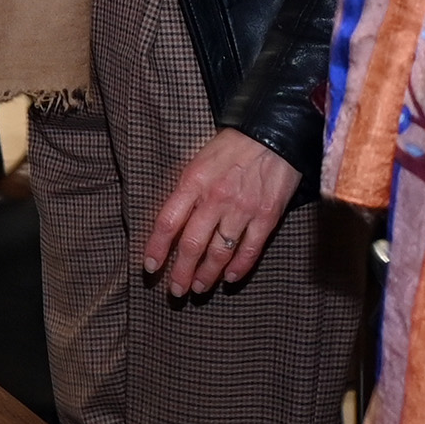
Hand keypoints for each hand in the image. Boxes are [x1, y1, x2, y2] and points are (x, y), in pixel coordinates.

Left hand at [139, 125, 298, 294]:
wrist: (273, 133)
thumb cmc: (232, 146)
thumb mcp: (199, 160)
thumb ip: (186, 190)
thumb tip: (171, 223)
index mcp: (194, 181)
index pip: (167, 221)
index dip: (156, 247)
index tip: (150, 267)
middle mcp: (216, 198)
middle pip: (192, 244)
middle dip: (181, 272)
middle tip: (176, 290)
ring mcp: (242, 209)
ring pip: (220, 251)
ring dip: (207, 274)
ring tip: (199, 288)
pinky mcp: (267, 216)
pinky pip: (250, 249)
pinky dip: (239, 267)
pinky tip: (230, 278)